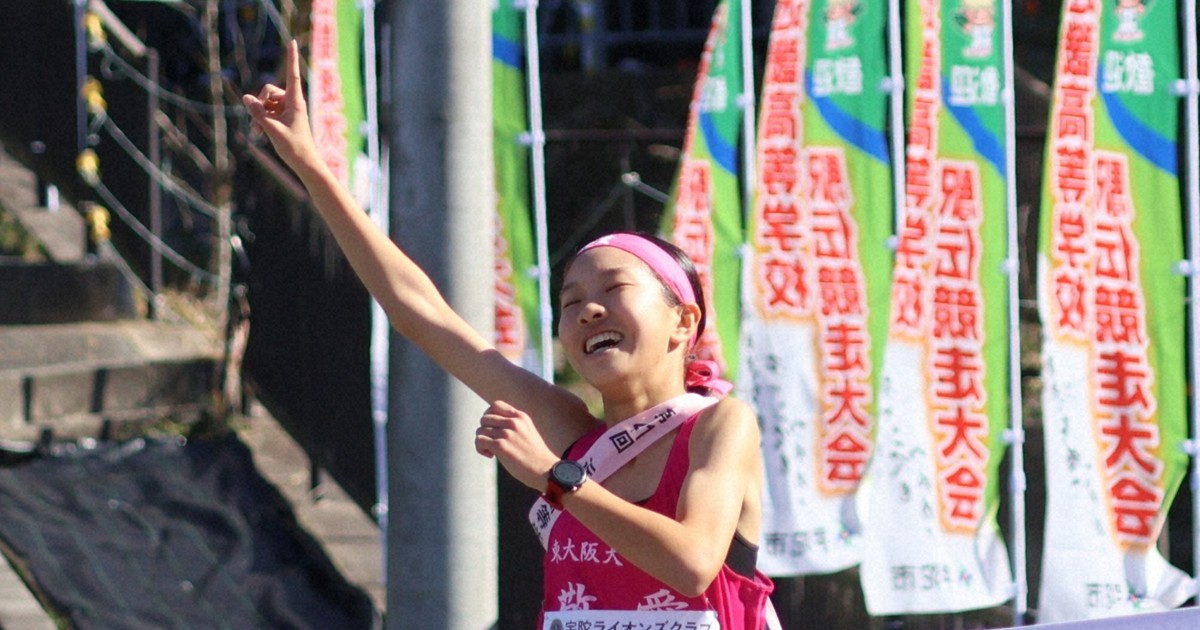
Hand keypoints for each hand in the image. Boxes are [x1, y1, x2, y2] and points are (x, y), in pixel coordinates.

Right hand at [242, 40, 315, 169]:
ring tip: (258, 132)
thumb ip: (258, 113)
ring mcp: (288, 110)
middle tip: (258, 122)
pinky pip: (268, 112)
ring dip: (260, 115)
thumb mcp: (272, 129)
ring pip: (267, 103)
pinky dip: (263, 120)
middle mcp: (292, 103)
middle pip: (269, 91)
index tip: (292, 41)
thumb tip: (246, 97)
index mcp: (295, 102)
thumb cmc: (293, 147)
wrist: (304, 163)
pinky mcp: (284, 117)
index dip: (291, 58)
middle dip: (260, 104)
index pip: (292, 75)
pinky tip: (260, 133)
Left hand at [475, 400, 559, 490]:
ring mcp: (507, 433)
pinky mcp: (501, 446)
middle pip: (484, 419)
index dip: (488, 415)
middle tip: (492, 442)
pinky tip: (491, 455)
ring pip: (480, 430)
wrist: (545, 470)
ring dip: (482, 442)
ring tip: (492, 451)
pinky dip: (480, 448)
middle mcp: (513, 422)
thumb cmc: (536, 456)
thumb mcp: (528, 432)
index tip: (491, 427)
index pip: (495, 405)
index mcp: (520, 417)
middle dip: (484, 431)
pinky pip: (479, 441)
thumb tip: (492, 426)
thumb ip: (514, 425)